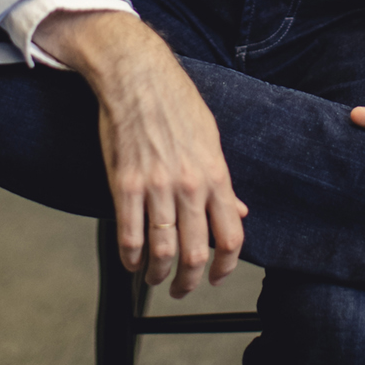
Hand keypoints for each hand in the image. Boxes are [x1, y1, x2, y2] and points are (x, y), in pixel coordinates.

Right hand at [35, 10, 246, 297]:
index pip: (231, 236)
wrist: (138, 76)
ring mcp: (157, 186)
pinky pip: (129, 234)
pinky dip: (130, 257)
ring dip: (159, 274)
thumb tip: (238, 211)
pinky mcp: (126, 184)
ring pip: (163, 250)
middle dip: (190, 281)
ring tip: (155, 278)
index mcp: (215, 174)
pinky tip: (131, 262)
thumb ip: (223, 182)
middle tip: (183, 289)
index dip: (226, 266)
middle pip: (197, 252)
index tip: (217, 277)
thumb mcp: (210, 139)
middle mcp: (190, 185)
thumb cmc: (176, 102)